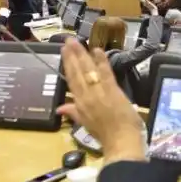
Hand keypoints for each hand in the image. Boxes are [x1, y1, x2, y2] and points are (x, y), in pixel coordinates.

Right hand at [56, 41, 145, 163]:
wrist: (120, 141)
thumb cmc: (105, 135)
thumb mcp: (85, 124)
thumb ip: (73, 113)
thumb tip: (59, 108)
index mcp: (79, 104)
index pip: (71, 80)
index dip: (67, 64)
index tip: (64, 50)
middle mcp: (86, 96)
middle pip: (78, 72)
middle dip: (73, 55)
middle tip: (68, 40)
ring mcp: (99, 92)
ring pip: (88, 70)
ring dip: (82, 54)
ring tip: (77, 42)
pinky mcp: (112, 91)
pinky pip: (105, 73)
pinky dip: (102, 62)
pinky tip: (98, 50)